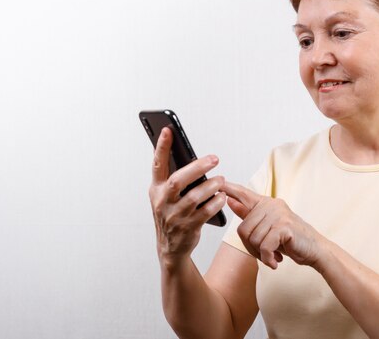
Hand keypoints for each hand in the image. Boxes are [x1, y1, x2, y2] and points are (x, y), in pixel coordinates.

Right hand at [149, 127, 226, 266]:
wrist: (170, 248)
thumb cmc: (171, 215)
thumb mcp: (164, 197)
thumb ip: (172, 179)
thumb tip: (192, 157)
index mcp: (156, 189)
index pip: (157, 164)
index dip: (162, 147)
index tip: (168, 129)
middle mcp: (163, 202)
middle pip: (178, 180)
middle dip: (197, 167)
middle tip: (214, 159)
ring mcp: (175, 216)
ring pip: (194, 196)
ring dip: (211, 186)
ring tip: (221, 179)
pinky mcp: (188, 227)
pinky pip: (205, 212)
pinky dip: (216, 202)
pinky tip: (222, 196)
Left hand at [223, 182, 324, 269]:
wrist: (316, 250)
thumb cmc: (291, 239)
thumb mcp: (268, 227)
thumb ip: (249, 215)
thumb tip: (230, 201)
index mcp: (266, 203)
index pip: (243, 193)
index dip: (229, 188)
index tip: (218, 182)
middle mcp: (271, 204)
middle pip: (243, 229)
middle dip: (252, 248)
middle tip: (265, 254)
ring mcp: (278, 214)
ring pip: (253, 239)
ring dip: (261, 254)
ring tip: (273, 255)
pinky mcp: (284, 226)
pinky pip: (264, 246)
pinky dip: (268, 257)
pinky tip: (276, 260)